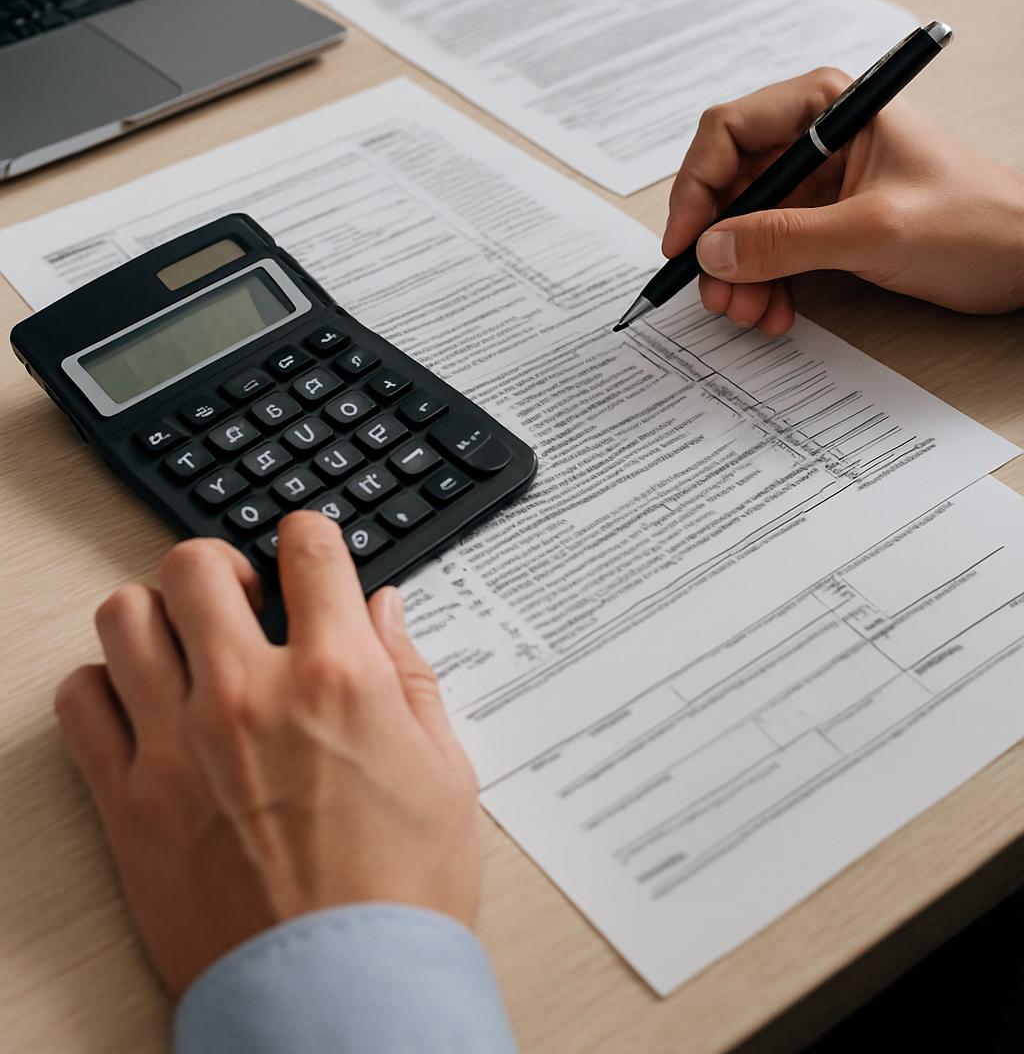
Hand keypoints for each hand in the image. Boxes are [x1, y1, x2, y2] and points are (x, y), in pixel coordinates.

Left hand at [54, 514, 478, 998]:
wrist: (341, 998)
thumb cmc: (399, 897)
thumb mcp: (443, 770)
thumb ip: (410, 674)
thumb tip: (383, 611)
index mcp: (336, 677)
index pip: (307, 547)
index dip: (307, 536)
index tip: (304, 551)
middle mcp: (249, 694)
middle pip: (196, 564)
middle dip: (221, 566)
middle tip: (239, 598)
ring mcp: (179, 744)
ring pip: (125, 617)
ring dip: (156, 617)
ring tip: (184, 646)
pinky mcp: (129, 800)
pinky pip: (81, 702)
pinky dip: (102, 688)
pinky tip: (140, 706)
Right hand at [663, 66, 1023, 335]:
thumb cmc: (977, 222)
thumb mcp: (875, 232)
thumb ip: (788, 240)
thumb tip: (712, 251)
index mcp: (828, 105)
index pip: (728, 132)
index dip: (696, 188)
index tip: (686, 243)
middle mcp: (816, 136)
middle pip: (729, 182)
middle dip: (717, 243)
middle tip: (717, 294)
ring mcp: (820, 181)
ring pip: (745, 224)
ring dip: (738, 273)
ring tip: (748, 313)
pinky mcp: (828, 221)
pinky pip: (773, 250)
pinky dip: (764, 283)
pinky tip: (773, 312)